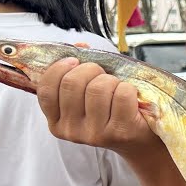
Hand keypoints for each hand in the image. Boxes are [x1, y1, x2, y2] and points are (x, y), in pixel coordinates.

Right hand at [36, 58, 158, 156]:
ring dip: (111, 80)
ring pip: (98, 87)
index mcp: (56, 122)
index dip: (59, 68)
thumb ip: (77, 70)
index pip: (46, 90)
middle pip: (73, 83)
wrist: (139, 140)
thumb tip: (80, 45)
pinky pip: (122, 94)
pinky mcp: (119, 132)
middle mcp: (71, 131)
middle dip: (90, 68)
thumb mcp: (87, 95)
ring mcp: (94, 134)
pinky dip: (129, 88)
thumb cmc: (110, 111)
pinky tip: (130, 99)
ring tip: (116, 88)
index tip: (74, 61)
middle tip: (101, 74)